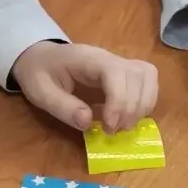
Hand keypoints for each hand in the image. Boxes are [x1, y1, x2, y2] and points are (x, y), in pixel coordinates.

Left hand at [11, 41, 158, 131]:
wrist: (40, 58)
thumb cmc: (39, 73)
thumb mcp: (40, 92)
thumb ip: (62, 106)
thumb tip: (88, 122)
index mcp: (87, 58)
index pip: (116, 73)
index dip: (119, 101)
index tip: (108, 126)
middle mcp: (108, 56)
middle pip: (139, 75)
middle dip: (131, 108)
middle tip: (112, 131)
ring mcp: (119, 62)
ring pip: (148, 76)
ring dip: (142, 105)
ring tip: (123, 125)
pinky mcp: (124, 72)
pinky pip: (147, 81)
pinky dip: (145, 101)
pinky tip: (128, 116)